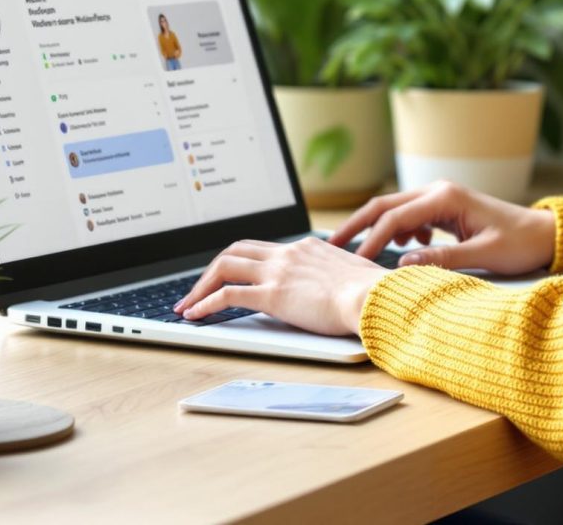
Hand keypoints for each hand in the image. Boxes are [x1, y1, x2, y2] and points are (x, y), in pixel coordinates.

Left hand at [174, 237, 389, 336]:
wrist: (374, 297)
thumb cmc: (372, 293)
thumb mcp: (351, 275)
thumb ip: (335, 276)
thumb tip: (338, 287)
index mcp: (305, 247)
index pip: (261, 248)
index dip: (239, 262)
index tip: (228, 277)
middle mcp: (287, 253)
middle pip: (235, 251)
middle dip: (211, 270)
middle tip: (197, 289)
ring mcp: (278, 272)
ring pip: (224, 267)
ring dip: (201, 286)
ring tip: (188, 305)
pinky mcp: (273, 294)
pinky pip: (228, 295)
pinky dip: (206, 304)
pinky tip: (196, 316)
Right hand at [326, 179, 556, 275]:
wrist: (544, 233)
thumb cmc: (519, 243)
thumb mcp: (483, 255)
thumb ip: (443, 259)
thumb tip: (404, 265)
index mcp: (445, 198)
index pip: (395, 219)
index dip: (371, 240)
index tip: (356, 262)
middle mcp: (438, 191)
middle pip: (385, 206)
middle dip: (357, 225)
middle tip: (332, 245)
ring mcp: (440, 197)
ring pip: (394, 210)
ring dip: (374, 228)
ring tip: (358, 250)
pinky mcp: (444, 208)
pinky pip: (409, 216)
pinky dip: (397, 231)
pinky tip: (404, 249)